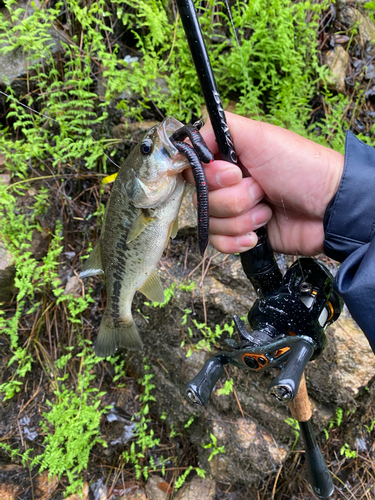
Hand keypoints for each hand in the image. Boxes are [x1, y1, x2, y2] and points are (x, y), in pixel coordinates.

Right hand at [184, 112, 343, 255]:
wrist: (328, 210)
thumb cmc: (301, 168)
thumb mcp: (261, 136)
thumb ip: (221, 127)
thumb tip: (188, 140)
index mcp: (229, 160)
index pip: (193, 171)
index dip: (209, 177)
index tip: (234, 175)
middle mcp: (228, 185)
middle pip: (201, 199)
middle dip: (233, 198)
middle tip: (261, 190)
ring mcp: (235, 212)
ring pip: (211, 222)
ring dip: (242, 219)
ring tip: (268, 210)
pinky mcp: (242, 235)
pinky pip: (219, 242)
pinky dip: (238, 240)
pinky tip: (259, 234)